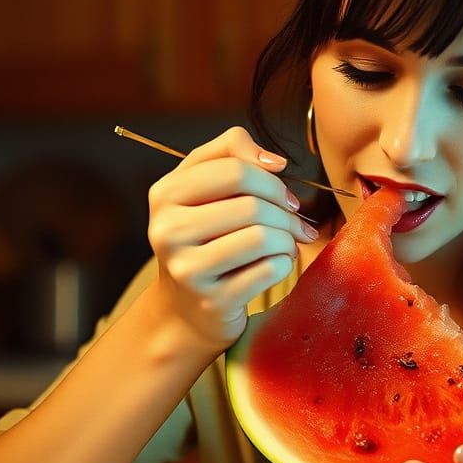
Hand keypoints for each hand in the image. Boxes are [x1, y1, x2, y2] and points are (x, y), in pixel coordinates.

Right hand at [146, 126, 316, 353]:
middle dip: (286, 213)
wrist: (186, 308)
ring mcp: (187, 269)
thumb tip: (275, 161)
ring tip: (287, 244)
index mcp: (165, 194)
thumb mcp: (205, 189)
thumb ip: (233, 154)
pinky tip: (276, 265)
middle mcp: (168, 231)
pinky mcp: (212, 301)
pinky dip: (285, 264)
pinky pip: (270, 270)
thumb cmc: (204, 239)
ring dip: (288, 240)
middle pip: (251, 206)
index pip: (234, 169)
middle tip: (297, 223)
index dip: (271, 180)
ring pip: (262, 238)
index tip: (285, 197)